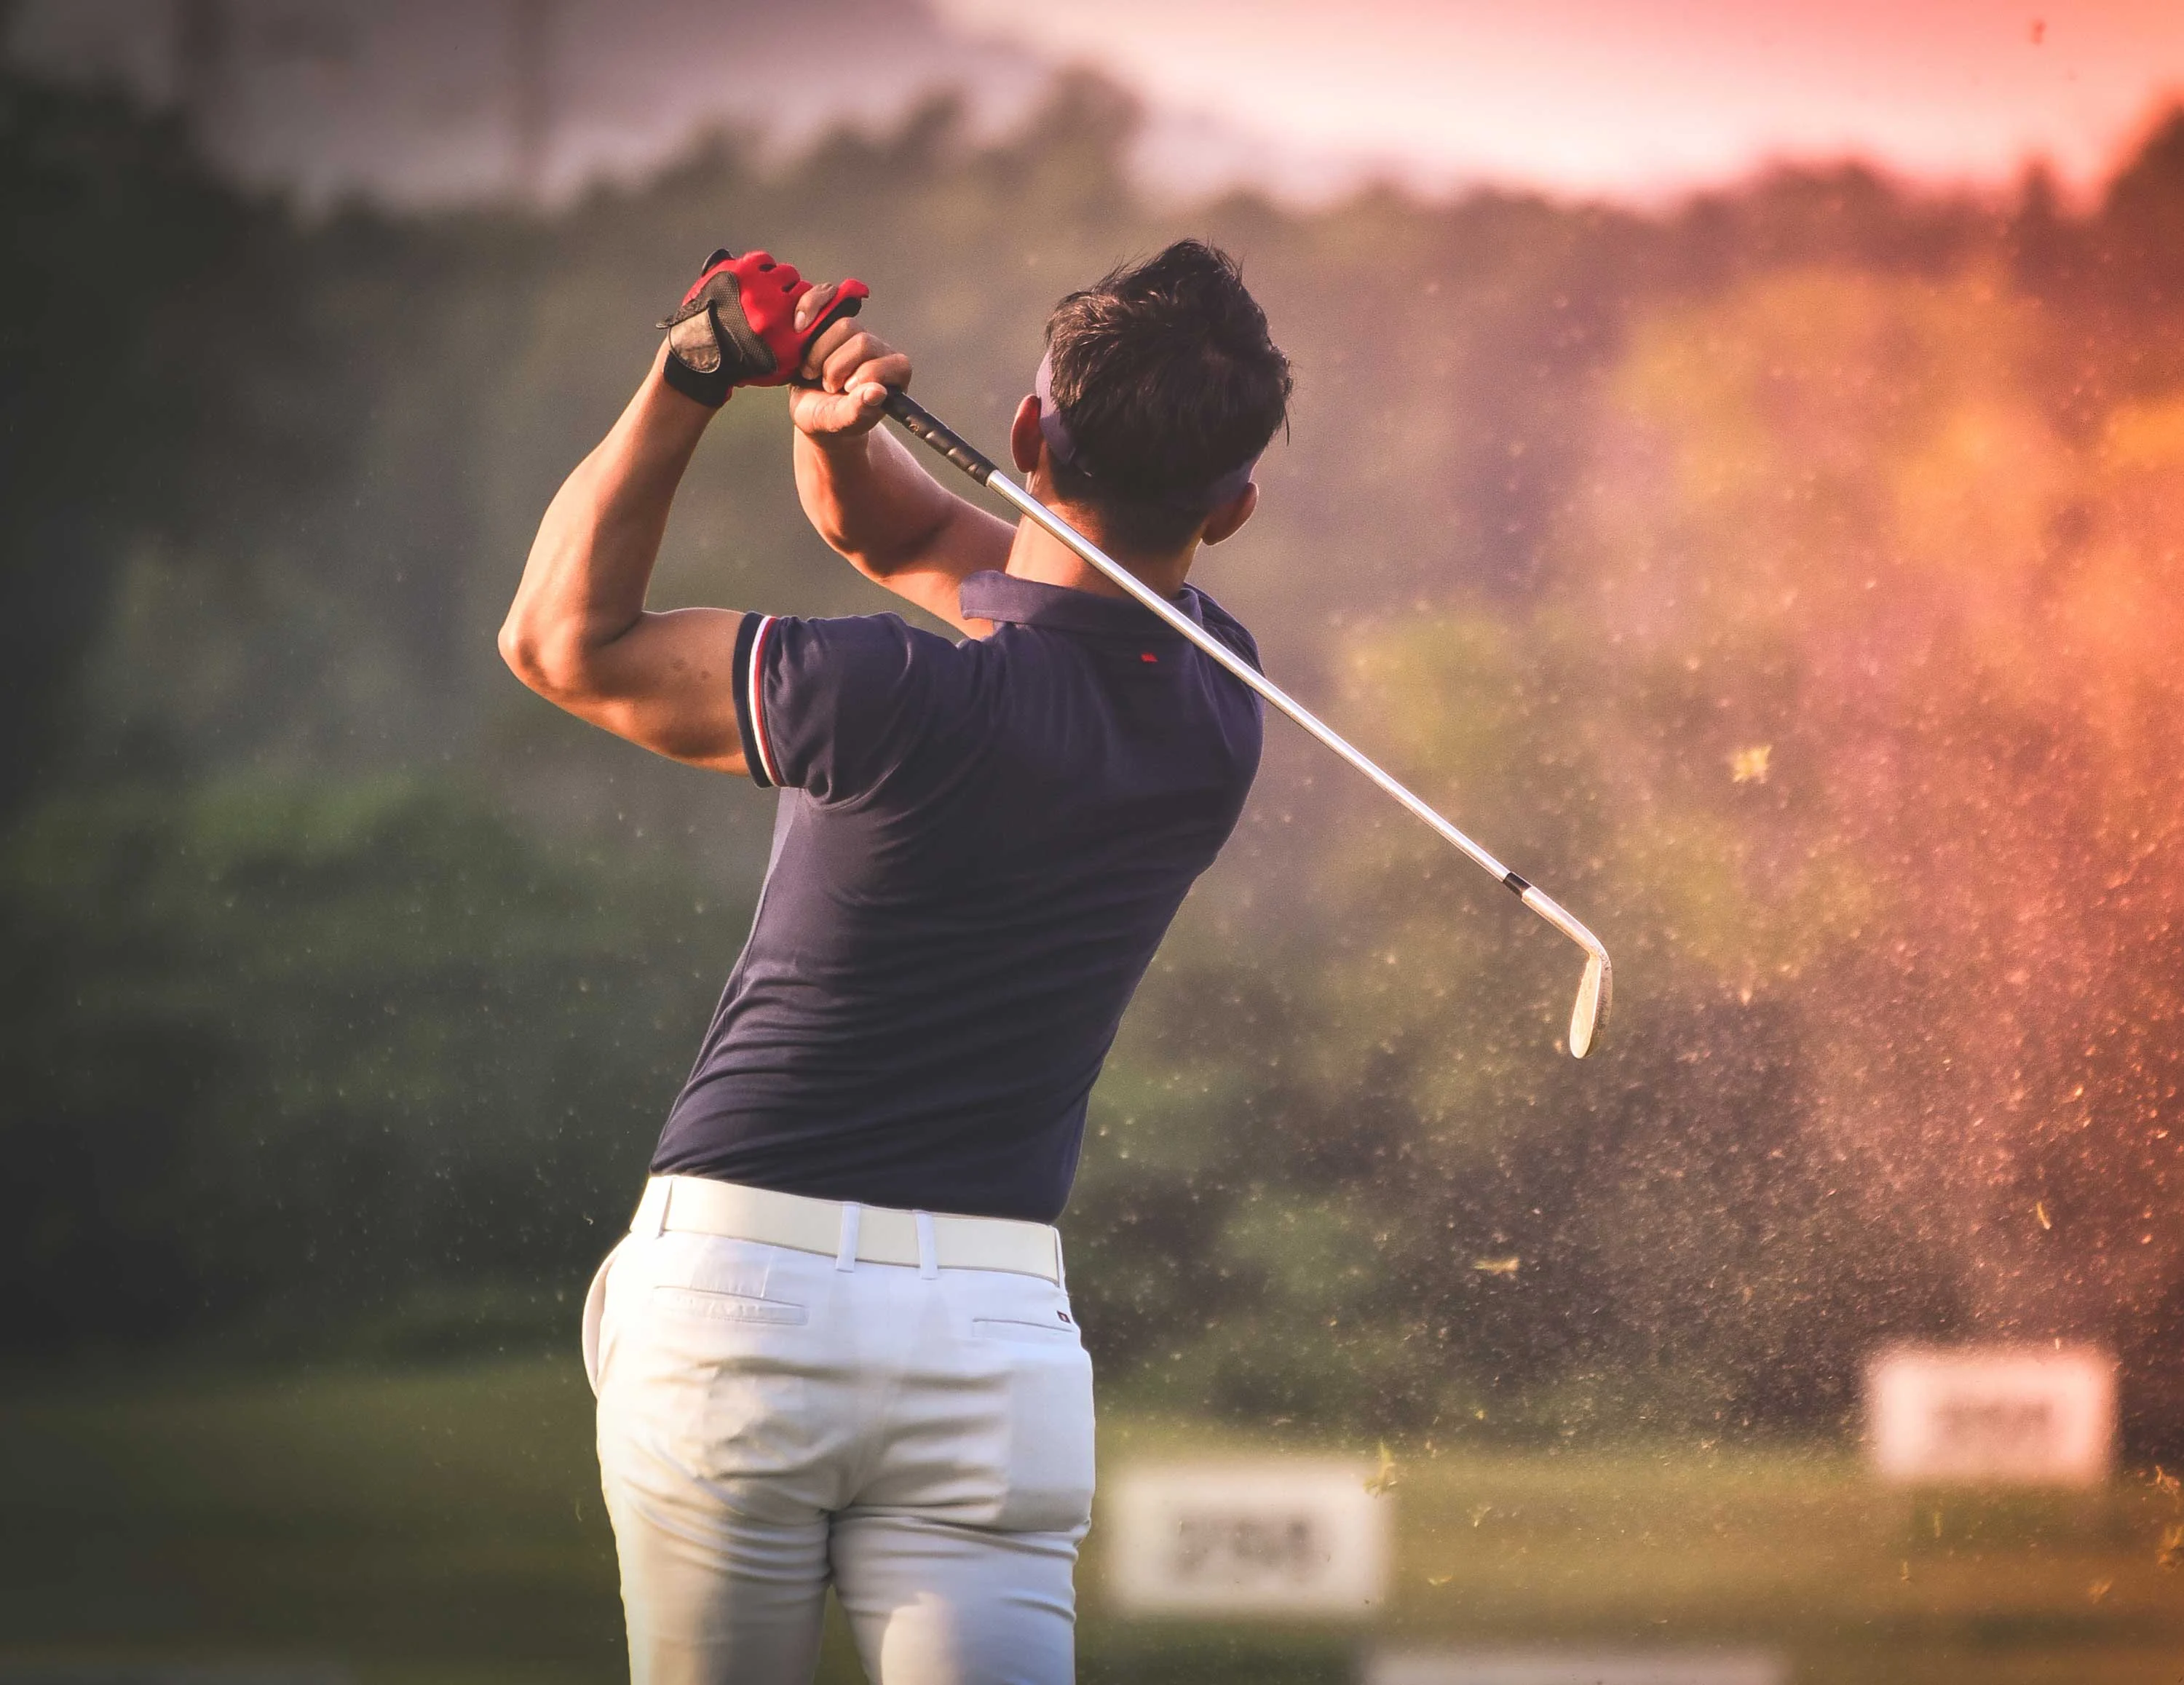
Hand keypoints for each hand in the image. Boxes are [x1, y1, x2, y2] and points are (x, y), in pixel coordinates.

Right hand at [787, 280, 910, 440]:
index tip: (846, 391)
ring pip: (842, 324)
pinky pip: (826, 295)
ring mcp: (855, 331)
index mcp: (894, 374)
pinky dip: (810, 306)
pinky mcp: (831, 318)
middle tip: (827, 387)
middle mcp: (879, 349)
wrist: (810, 409)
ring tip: (812, 372)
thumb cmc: (831, 420)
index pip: (890, 363)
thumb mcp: (841, 422)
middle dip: (837, 367)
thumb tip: (878, 391)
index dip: (865, 375)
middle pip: (862, 341)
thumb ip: (858, 411)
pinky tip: (799, 326)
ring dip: (819, 351)